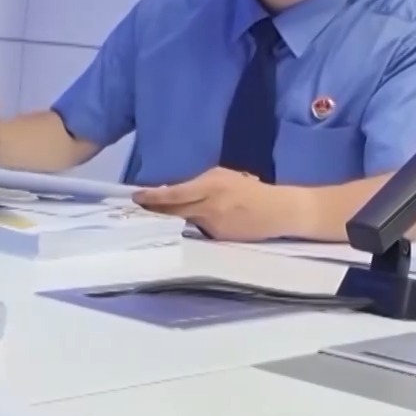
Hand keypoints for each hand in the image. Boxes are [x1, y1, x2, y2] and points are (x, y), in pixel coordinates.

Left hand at [131, 167, 307, 241]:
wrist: (278, 211)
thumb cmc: (248, 189)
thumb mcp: (222, 176)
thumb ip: (197, 183)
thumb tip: (172, 190)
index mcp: (210, 186)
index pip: (174, 194)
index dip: (153, 197)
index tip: (136, 197)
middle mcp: (209, 206)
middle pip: (173, 211)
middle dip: (153, 211)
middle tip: (138, 209)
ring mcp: (213, 225)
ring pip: (183, 222)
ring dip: (170, 219)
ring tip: (159, 215)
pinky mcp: (219, 238)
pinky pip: (198, 231)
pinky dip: (191, 227)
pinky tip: (191, 224)